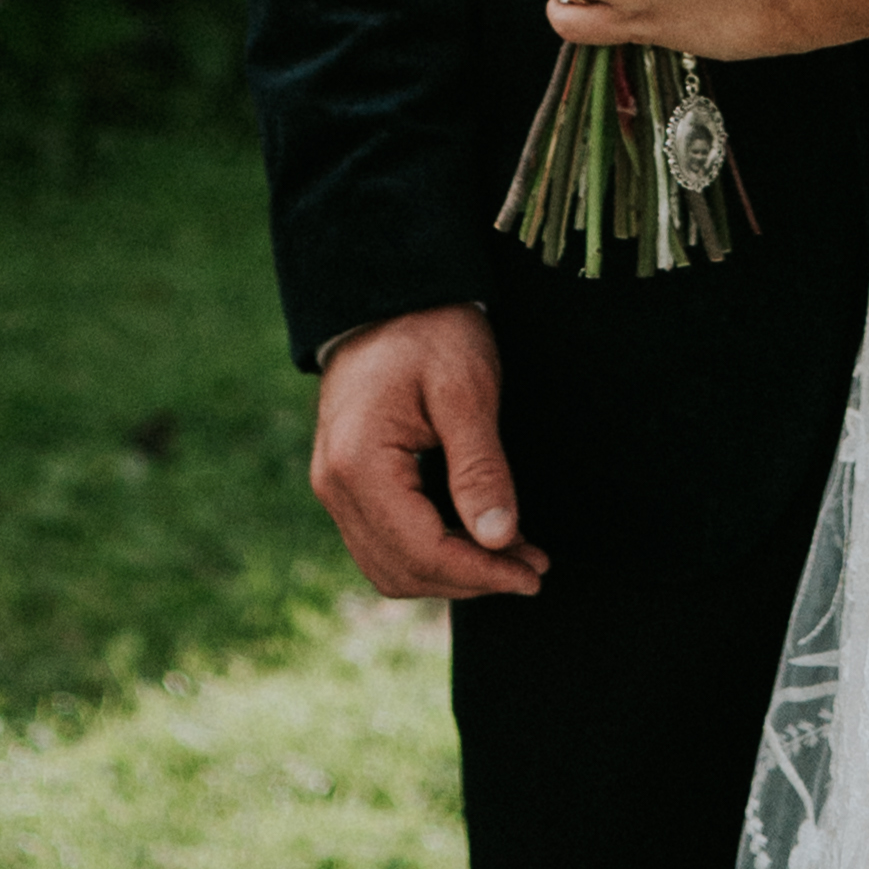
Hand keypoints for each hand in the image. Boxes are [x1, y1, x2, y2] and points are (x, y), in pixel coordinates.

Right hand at [308, 304, 545, 603]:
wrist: (388, 290)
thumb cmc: (431, 329)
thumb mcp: (466, 389)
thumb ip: (480, 467)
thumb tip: (499, 540)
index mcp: (359, 465)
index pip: (421, 551)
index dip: (481, 572)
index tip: (533, 574)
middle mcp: (335, 486)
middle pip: (403, 570)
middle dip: (471, 578)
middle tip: (534, 566)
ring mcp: (336, 487)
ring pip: (391, 565)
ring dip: (452, 572)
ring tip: (514, 556)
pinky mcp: (348, 482)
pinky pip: (386, 541)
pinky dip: (432, 551)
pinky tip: (477, 537)